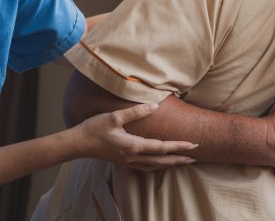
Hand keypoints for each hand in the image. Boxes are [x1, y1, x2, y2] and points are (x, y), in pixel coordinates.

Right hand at [72, 103, 198, 170]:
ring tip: (183, 161)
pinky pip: (146, 167)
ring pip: (154, 166)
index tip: (193, 145)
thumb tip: (154, 106)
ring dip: (170, 164)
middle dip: (179, 158)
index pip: (161, 147)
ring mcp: (128, 161)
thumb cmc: (94, 128)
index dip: (178, 146)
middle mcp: (133, 157)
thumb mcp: (114, 117)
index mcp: (133, 146)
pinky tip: (161, 163)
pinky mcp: (124, 162)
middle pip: (161, 161)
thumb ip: (135, 112)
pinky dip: (157, 166)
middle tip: (196, 157)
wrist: (78, 143)